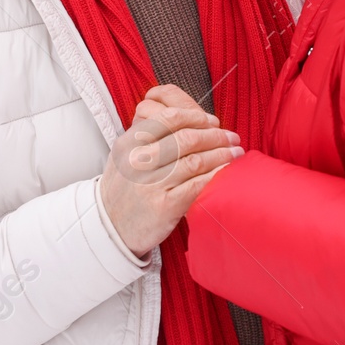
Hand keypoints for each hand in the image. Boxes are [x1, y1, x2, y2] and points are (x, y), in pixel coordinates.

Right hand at [99, 85, 240, 257]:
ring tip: (235, 153)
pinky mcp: (164, 206)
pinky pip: (197, 185)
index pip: (168, 118)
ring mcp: (150, 184)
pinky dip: (216, 176)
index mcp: (129, 142)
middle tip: (231, 137)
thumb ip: (149, 133)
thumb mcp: (124, 154)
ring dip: (221, 155)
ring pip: (196, 160)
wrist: (110, 228)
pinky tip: (226, 173)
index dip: (196, 117)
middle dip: (216, 136)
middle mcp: (138, 161)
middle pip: (186, 138)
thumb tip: (190, 116)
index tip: (213, 122)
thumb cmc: (124, 188)